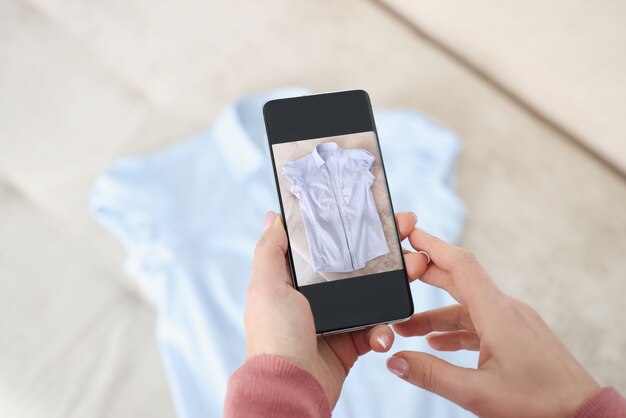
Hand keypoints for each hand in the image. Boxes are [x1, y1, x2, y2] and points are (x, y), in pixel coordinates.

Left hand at [245, 211, 428, 407]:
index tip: (377, 212)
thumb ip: (271, 249)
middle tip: (409, 235)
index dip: (352, 227)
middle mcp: (317, 296)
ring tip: (415, 270)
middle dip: (386, 250)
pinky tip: (383, 334)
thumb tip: (273, 215)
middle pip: (358, 265)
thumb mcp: (265, 285)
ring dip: (397, 282)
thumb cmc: (274, 336)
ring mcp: (337, 319)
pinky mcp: (351, 342)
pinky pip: (376, 329)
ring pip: (374, 293)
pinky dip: (384, 330)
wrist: (290, 387)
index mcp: (298, 278)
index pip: (330, 244)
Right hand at [387, 228, 599, 416]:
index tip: (410, 234)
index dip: (433, 246)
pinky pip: (481, 323)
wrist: (583, 415)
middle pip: (460, 281)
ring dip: (438, 316)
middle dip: (427, 277)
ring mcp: (515, 322)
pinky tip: (438, 343)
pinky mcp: (519, 336)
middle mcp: (506, 309)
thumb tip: (394, 361)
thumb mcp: (477, 392)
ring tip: (408, 329)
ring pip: (468, 308)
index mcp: (497, 313)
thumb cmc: (539, 404)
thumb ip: (431, 374)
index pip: (460, 265)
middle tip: (399, 275)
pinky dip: (457, 329)